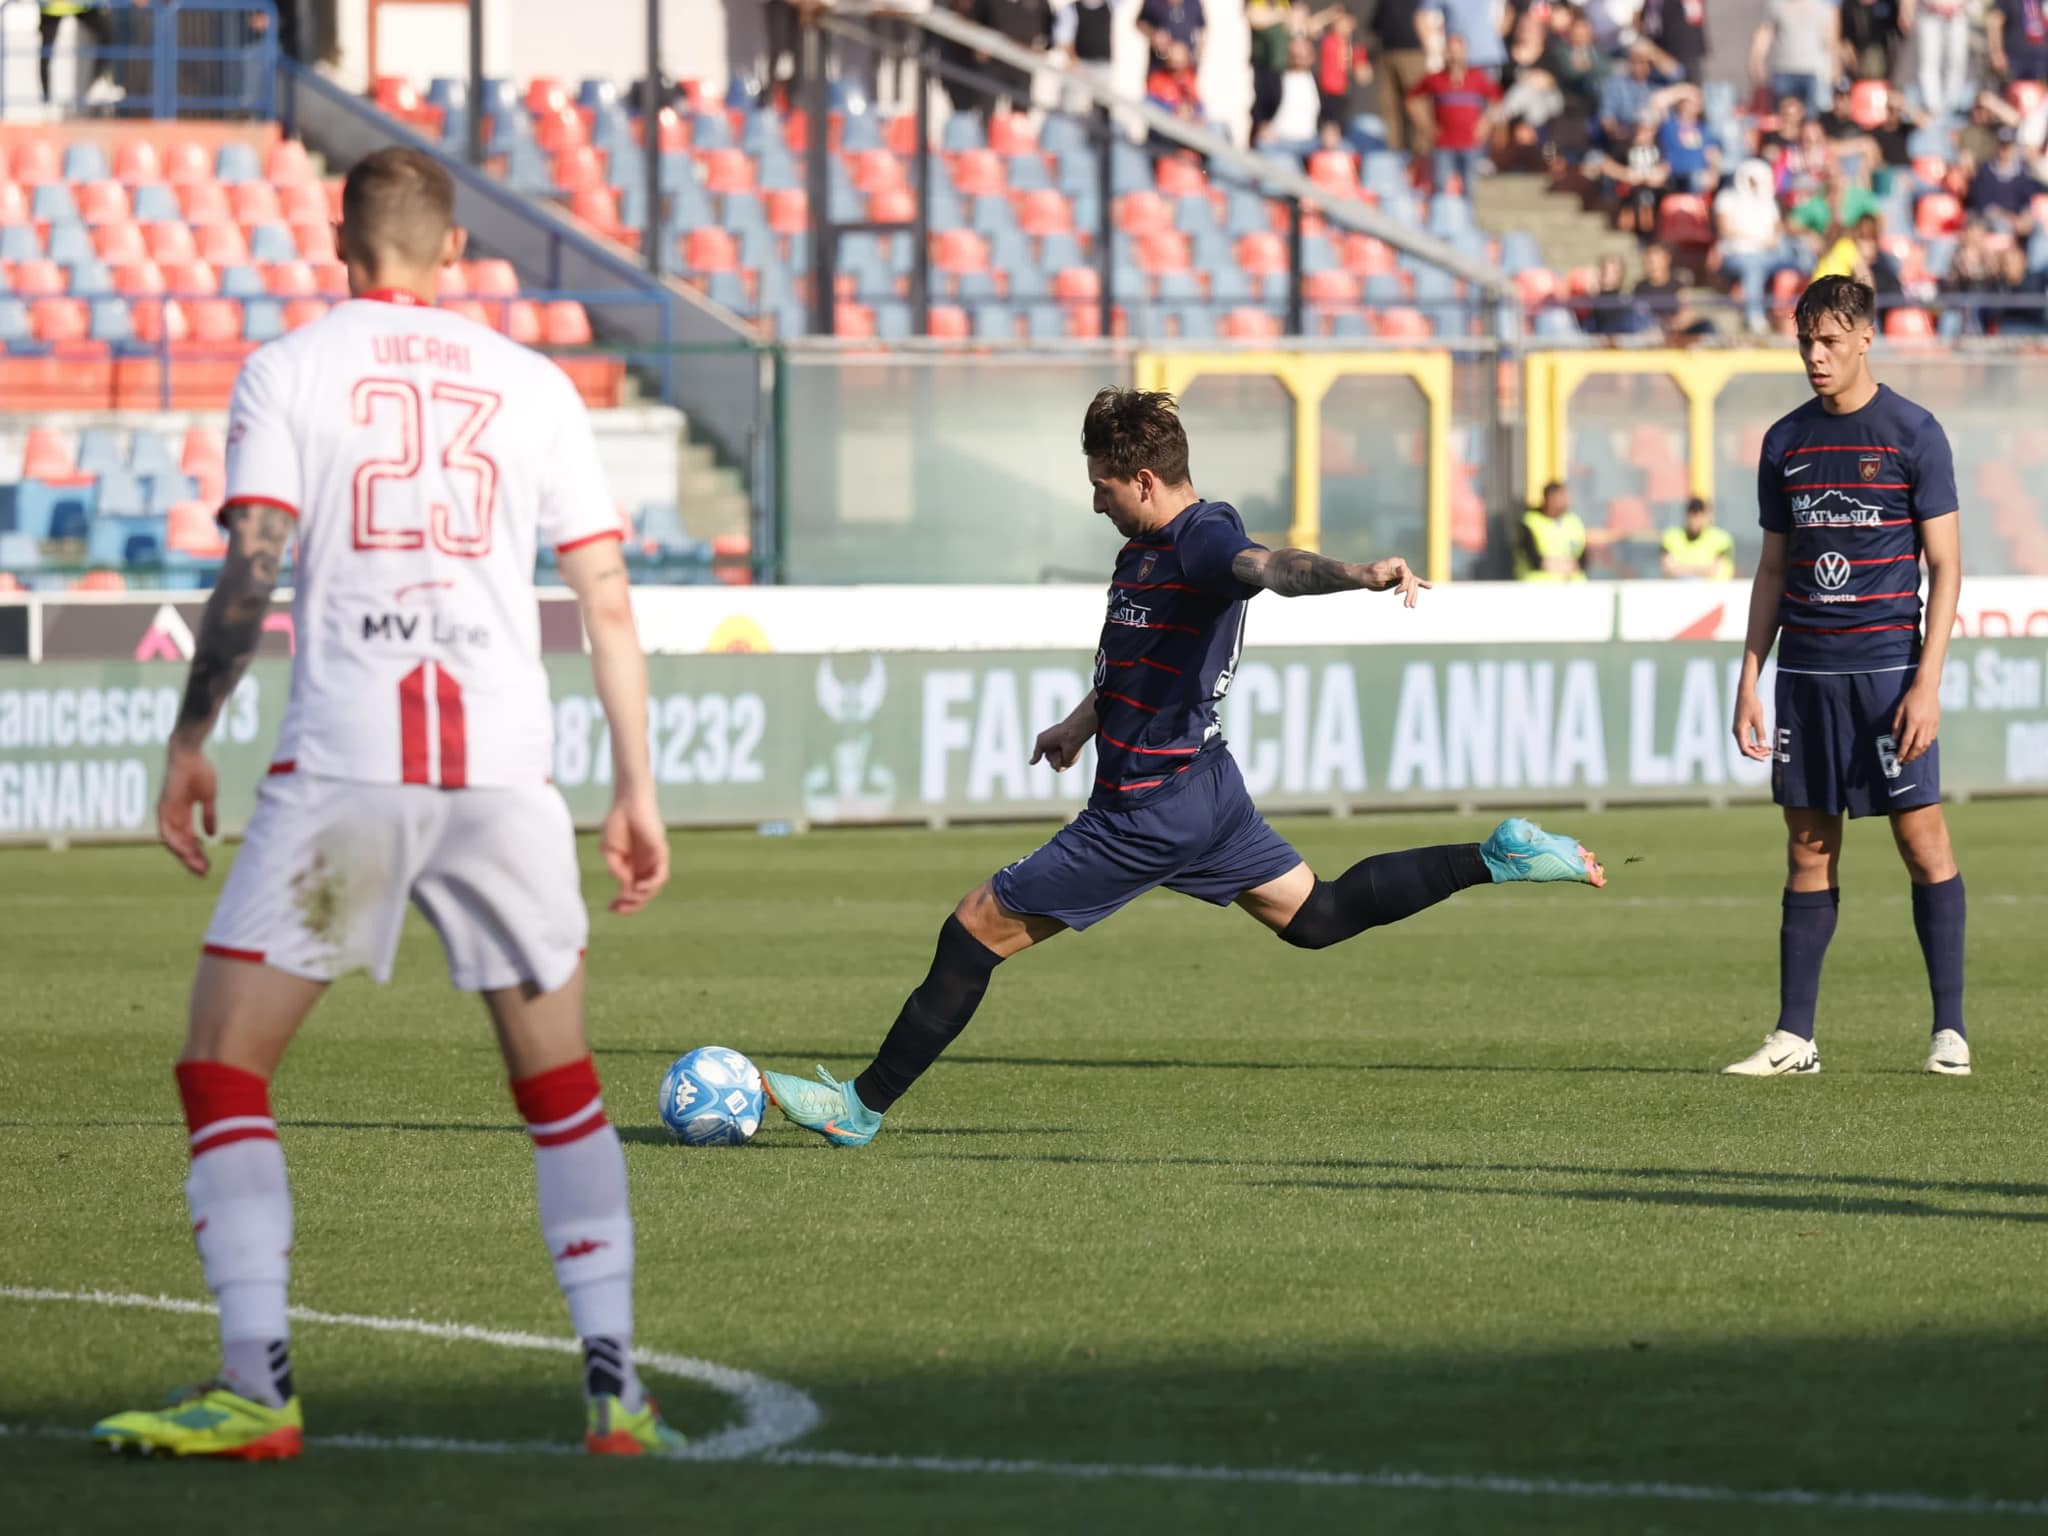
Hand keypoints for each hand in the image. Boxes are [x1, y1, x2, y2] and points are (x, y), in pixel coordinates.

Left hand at [159, 742, 217, 875]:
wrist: (190, 754)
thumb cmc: (200, 771)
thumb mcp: (208, 798)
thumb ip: (208, 816)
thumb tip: (212, 835)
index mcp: (182, 814)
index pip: (188, 839)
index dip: (198, 853)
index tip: (208, 865)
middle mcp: (172, 817)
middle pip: (180, 844)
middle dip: (192, 859)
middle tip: (204, 872)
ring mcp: (166, 813)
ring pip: (172, 842)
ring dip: (185, 856)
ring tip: (198, 867)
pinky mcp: (163, 808)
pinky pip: (166, 832)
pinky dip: (175, 844)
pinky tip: (187, 853)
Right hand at [600, 788, 669, 914]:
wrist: (627, 803)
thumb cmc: (617, 823)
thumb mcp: (610, 851)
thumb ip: (616, 868)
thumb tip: (625, 885)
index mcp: (631, 869)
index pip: (630, 893)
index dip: (622, 904)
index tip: (610, 908)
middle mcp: (644, 868)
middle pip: (643, 895)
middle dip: (630, 905)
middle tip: (617, 908)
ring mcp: (653, 862)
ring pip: (653, 889)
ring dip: (640, 898)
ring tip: (627, 898)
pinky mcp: (661, 854)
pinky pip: (661, 876)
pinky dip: (651, 885)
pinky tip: (639, 887)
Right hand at [1029, 720, 1089, 771]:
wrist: (1070, 735)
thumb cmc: (1056, 734)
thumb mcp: (1041, 742)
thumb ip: (1036, 753)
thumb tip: (1030, 763)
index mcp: (1054, 746)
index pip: (1045, 752)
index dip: (1044, 746)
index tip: (1051, 739)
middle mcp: (1059, 753)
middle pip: (1049, 759)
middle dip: (1050, 753)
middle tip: (1056, 744)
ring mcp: (1063, 759)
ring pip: (1052, 765)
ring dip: (1054, 758)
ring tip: (1060, 749)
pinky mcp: (1068, 764)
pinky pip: (1058, 769)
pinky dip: (1058, 763)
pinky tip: (1062, 754)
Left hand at [1363, 557, 1431, 606]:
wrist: (1362, 576)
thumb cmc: (1368, 575)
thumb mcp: (1378, 574)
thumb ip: (1392, 572)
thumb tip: (1404, 569)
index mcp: (1398, 563)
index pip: (1407, 575)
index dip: (1404, 585)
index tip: (1396, 593)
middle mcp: (1402, 566)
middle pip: (1411, 581)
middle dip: (1410, 594)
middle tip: (1407, 606)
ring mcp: (1402, 572)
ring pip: (1412, 584)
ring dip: (1413, 595)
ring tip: (1411, 606)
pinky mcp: (1400, 578)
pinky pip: (1413, 581)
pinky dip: (1422, 584)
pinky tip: (1430, 587)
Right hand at [1733, 687, 1770, 760]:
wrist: (1745, 694)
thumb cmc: (1751, 705)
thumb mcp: (1758, 719)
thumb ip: (1761, 733)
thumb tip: (1764, 746)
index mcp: (1739, 731)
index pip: (1745, 748)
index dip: (1754, 755)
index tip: (1763, 759)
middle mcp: (1737, 732)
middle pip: (1745, 749)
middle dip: (1756, 753)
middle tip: (1769, 752)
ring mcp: (1738, 730)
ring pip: (1745, 745)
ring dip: (1755, 749)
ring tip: (1767, 749)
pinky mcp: (1741, 728)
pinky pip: (1746, 740)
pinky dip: (1754, 744)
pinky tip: (1762, 743)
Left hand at [1893, 679, 1940, 764]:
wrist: (1927, 688)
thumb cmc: (1911, 698)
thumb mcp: (1899, 710)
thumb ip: (1897, 726)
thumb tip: (1894, 739)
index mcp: (1913, 722)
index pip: (1906, 742)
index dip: (1902, 752)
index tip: (1898, 759)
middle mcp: (1923, 725)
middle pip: (1917, 746)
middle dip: (1911, 756)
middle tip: (1905, 761)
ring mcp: (1931, 725)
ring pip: (1926, 744)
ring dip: (1919, 753)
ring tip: (1912, 757)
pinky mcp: (1936, 723)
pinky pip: (1932, 738)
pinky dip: (1926, 745)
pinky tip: (1921, 748)